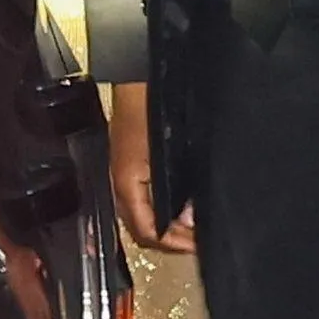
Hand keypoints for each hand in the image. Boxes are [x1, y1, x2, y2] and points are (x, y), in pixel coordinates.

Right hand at [109, 83, 197, 253]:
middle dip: (170, 238)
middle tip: (196, 238)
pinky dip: (162, 206)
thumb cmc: (155, 107)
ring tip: (191, 224)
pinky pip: (144, 196)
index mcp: (127, 182)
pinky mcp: (131, 160)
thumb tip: (188, 219)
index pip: (147, 232)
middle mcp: (121, 182)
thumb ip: (178, 192)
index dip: (174, 244)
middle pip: (142, 228)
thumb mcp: (170, 155)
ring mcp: (124, 171)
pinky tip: (180, 202)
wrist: (141, 74)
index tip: (197, 244)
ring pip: (142, 213)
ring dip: (166, 223)